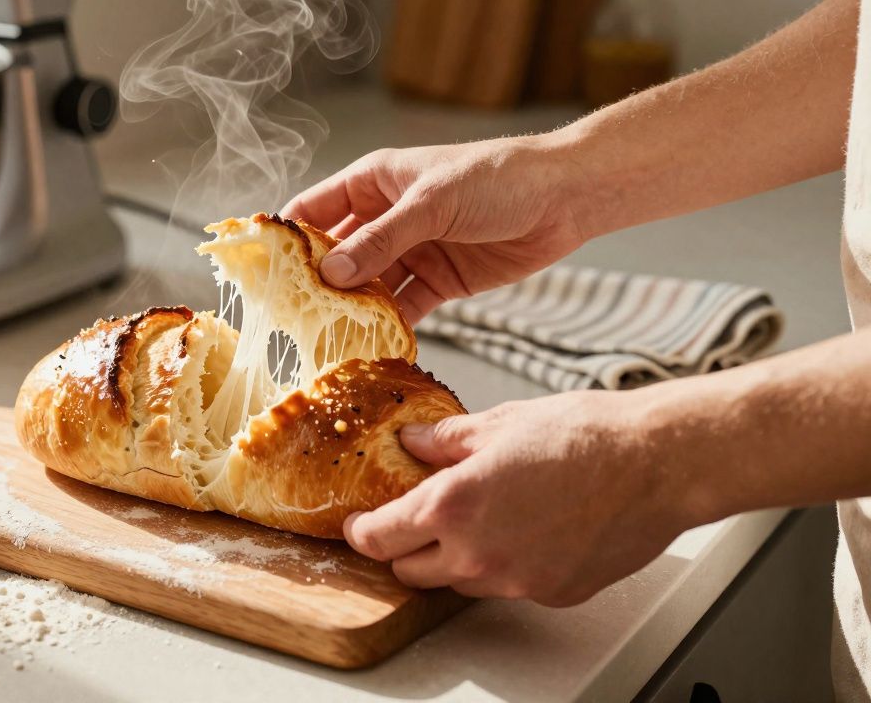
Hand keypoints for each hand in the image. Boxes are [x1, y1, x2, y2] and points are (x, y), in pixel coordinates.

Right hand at [282, 138, 592, 321]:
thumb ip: (381, 241)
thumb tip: (331, 275)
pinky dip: (389, 328)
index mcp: (373, 182)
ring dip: (351, 313)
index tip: (259, 271)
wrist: (565, 196)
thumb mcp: (432, 204)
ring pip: (368, 287)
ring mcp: (411, 251)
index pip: (314, 210)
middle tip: (288, 322)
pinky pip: (404, 308)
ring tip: (326, 344)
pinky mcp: (439, 281)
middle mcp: (386, 217)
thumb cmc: (497, 178)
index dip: (286, 238)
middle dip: (314, 286)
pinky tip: (373, 349)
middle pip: (337, 256)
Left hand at [344, 391, 699, 606]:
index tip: (360, 522)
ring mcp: (515, 581)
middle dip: (405, 548)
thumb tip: (412, 442)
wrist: (656, 464)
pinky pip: (508, 585)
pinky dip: (505, 564)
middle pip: (411, 573)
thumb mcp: (499, 423)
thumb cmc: (584, 436)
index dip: (362, 531)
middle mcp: (477, 555)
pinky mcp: (551, 593)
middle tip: (416, 518)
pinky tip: (527, 529)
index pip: (379, 540)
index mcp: (452, 508)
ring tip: (482, 516)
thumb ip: (444, 441)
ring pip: (459, 583)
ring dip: (455, 558)